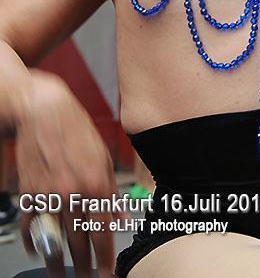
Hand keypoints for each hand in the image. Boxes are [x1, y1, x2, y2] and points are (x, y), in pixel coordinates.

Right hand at [16, 71, 116, 277]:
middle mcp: (73, 192)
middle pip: (80, 240)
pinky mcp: (28, 194)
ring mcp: (48, 195)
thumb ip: (112, 189)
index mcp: (96, 182)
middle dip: (85, 264)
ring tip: (63, 275)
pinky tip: (38, 252)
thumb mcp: (103, 155)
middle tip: (88, 277)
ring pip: (54, 239)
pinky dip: (33, 242)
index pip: (103, 230)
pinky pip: (30, 226)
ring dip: (59, 262)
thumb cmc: (76, 128)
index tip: (107, 270)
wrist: (44, 111)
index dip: (106, 255)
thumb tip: (120, 215)